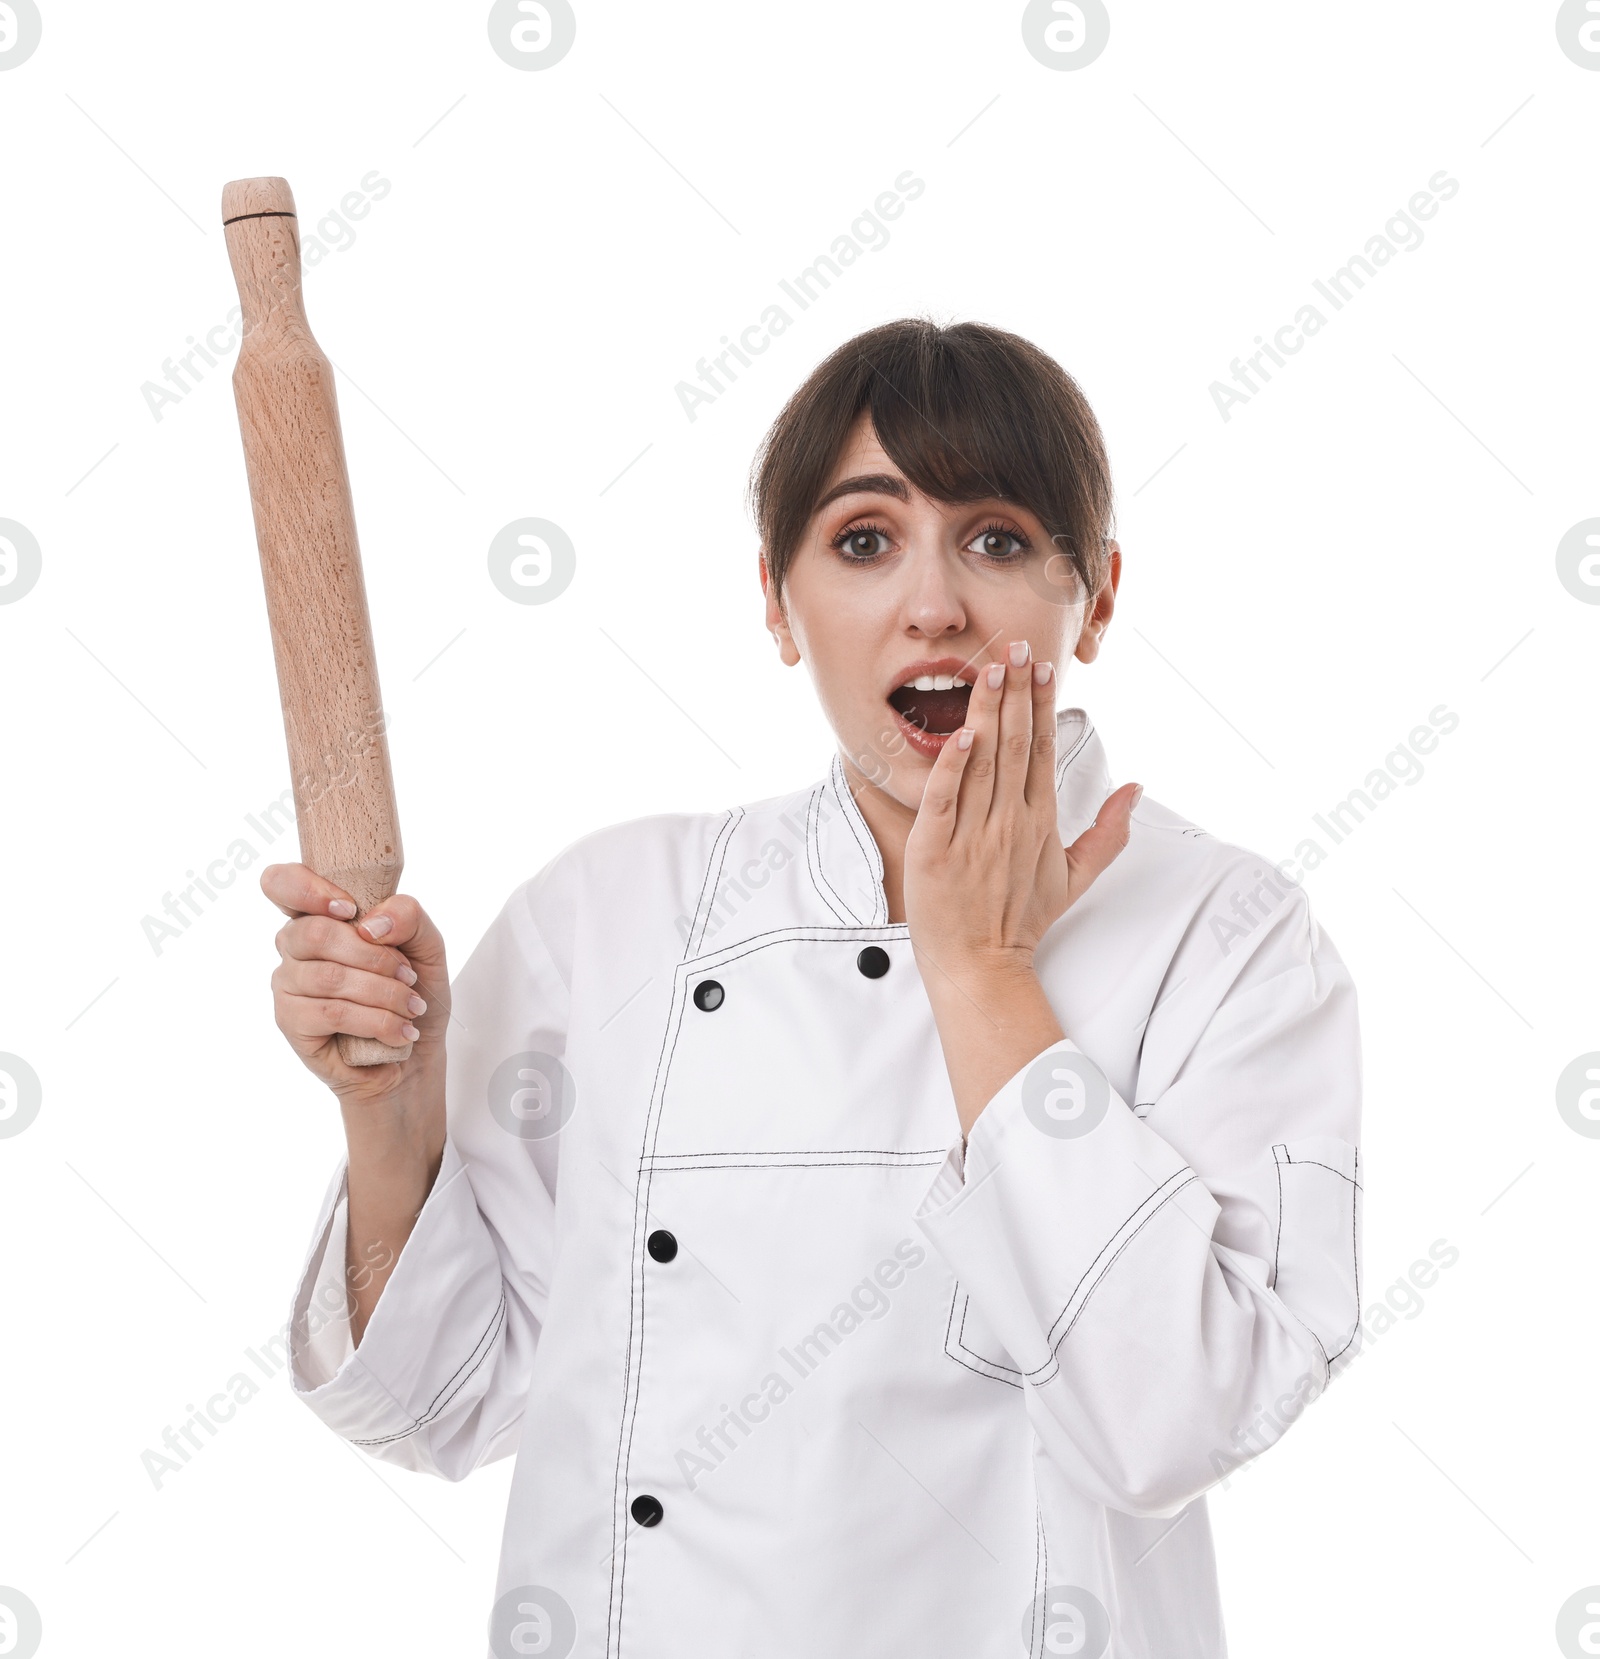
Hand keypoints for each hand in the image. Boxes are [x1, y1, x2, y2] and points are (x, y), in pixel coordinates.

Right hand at [262, 863, 450, 1109]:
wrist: (416, 1049)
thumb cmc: (413, 990)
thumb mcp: (427, 945)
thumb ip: (408, 916)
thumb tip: (371, 924)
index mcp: (319, 914)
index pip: (282, 884)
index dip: (309, 890)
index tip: (350, 909)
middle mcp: (294, 946)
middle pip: (315, 933)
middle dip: (375, 956)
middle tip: (408, 975)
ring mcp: (287, 984)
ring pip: (330, 977)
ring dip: (384, 993)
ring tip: (412, 1007)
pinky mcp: (290, 1022)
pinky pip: (332, 1013)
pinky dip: (376, 1021)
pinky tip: (399, 1030)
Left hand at [903, 638, 1139, 976]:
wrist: (981, 967)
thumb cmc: (1020, 921)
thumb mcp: (1075, 879)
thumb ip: (1108, 834)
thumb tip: (1136, 790)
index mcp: (1041, 822)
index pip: (1044, 749)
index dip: (1041, 704)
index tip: (1039, 666)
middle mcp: (1011, 822)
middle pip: (1017, 744)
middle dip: (1015, 691)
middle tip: (1014, 646)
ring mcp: (974, 835)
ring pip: (983, 762)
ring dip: (987, 712)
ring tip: (988, 669)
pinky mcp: (937, 850)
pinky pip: (944, 799)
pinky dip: (952, 765)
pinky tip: (959, 731)